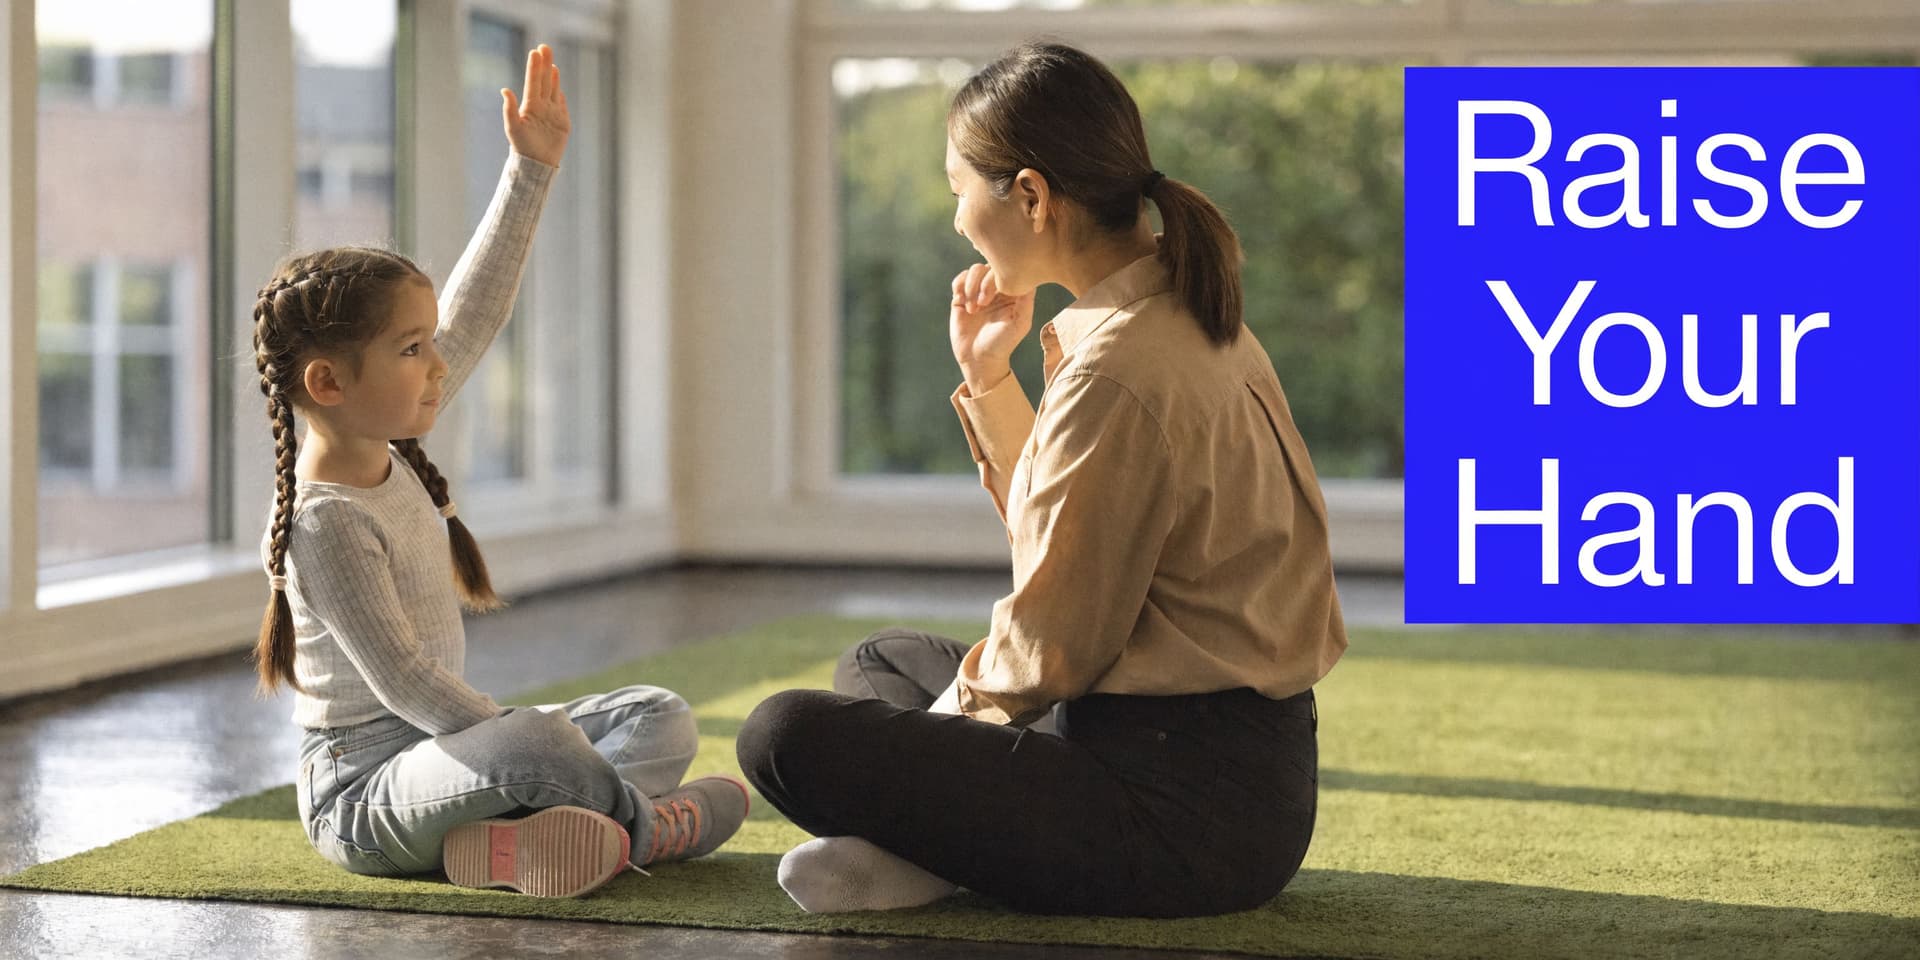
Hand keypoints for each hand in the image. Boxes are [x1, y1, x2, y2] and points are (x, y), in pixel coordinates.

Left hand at [502, 44, 569, 167]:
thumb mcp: (513, 128)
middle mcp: (540, 106)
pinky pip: (560, 103)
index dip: (534, 67)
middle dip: (544, 64)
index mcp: (530, 106)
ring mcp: (552, 113)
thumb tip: (504, 90)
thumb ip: (509, 109)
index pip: (533, 82)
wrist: (538, 164)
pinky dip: (559, 92)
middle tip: (544, 46)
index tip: (535, 52)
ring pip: (552, 89)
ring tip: (551, 61)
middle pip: (543, 81)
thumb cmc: (523, 147)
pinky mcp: (562, 121)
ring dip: (552, 75)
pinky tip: (557, 83)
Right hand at [949, 263, 1033, 393]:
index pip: (1007, 270)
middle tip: (983, 303)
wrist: (979, 359)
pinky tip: (962, 303)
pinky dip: (959, 287)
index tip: (996, 297)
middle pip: (989, 265)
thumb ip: (1026, 301)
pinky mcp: (962, 297)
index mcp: (1012, 292)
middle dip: (983, 282)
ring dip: (971, 286)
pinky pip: (959, 280)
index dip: (998, 277)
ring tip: (972, 308)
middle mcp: (996, 289)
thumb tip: (1028, 278)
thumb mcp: (1020, 323)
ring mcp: (978, 292)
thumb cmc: (1003, 343)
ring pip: (974, 270)